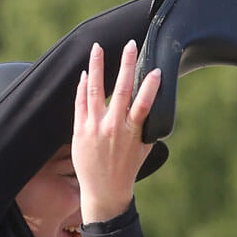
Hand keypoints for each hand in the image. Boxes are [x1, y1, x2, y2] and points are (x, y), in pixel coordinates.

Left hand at [73, 41, 161, 222]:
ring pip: (95, 90)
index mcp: (132, 132)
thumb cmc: (127, 168)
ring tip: (98, 48)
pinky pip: (80, 102)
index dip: (151, 86)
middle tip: (130, 45)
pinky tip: (86, 73)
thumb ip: (146, 126)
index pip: (144, 104)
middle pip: (121, 89)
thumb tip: (151, 104)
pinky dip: (83, 86)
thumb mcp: (143, 148)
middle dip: (126, 65)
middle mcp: (113, 127)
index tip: (157, 70)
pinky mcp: (79, 130)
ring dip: (97, 66)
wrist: (104, 191)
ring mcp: (94, 127)